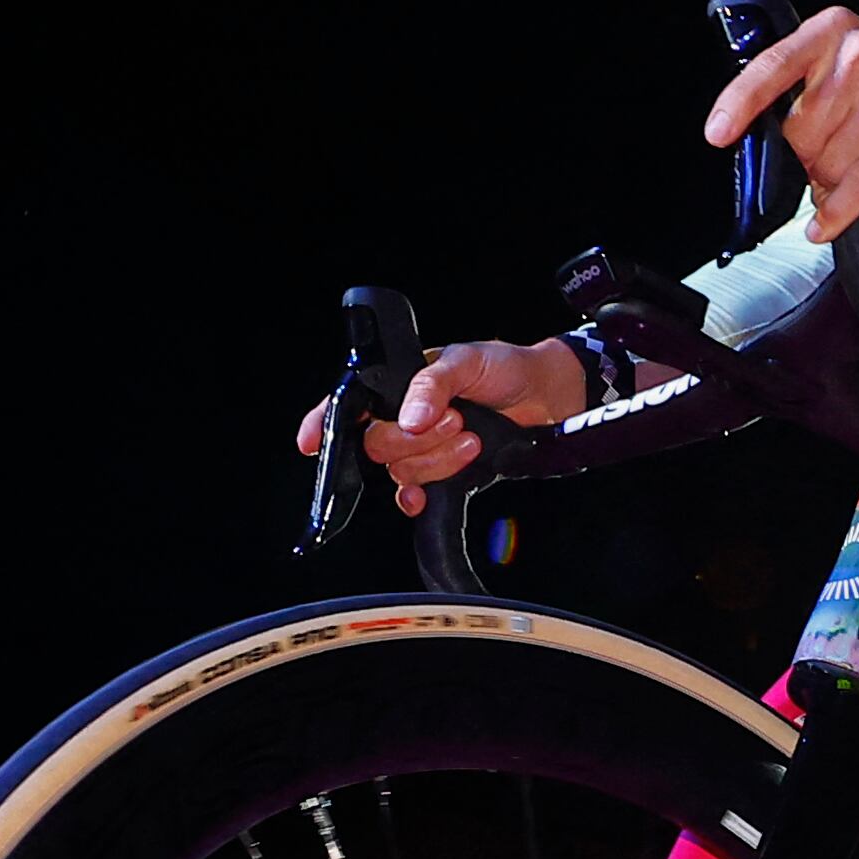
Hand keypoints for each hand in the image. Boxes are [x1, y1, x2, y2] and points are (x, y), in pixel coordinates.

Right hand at [296, 339, 591, 514]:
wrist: (549, 394)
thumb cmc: (505, 366)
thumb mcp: (466, 360)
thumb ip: (432, 384)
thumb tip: (409, 418)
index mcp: (397, 382)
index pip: (349, 404)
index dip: (322, 423)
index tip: (309, 443)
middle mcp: (403, 417)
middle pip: (376, 444)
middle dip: (414, 440)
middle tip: (455, 420)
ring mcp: (422, 447)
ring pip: (400, 470)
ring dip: (435, 461)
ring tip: (472, 437)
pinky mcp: (445, 473)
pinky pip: (415, 493)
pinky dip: (417, 497)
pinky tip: (425, 497)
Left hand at [699, 7, 858, 241]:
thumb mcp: (844, 73)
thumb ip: (803, 97)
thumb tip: (765, 152)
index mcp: (833, 32)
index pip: (773, 66)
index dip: (740, 104)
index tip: (718, 135)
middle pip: (800, 132)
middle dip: (807, 160)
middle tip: (827, 162)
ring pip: (832, 161)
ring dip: (831, 184)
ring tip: (847, 176)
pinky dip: (844, 208)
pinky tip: (830, 221)